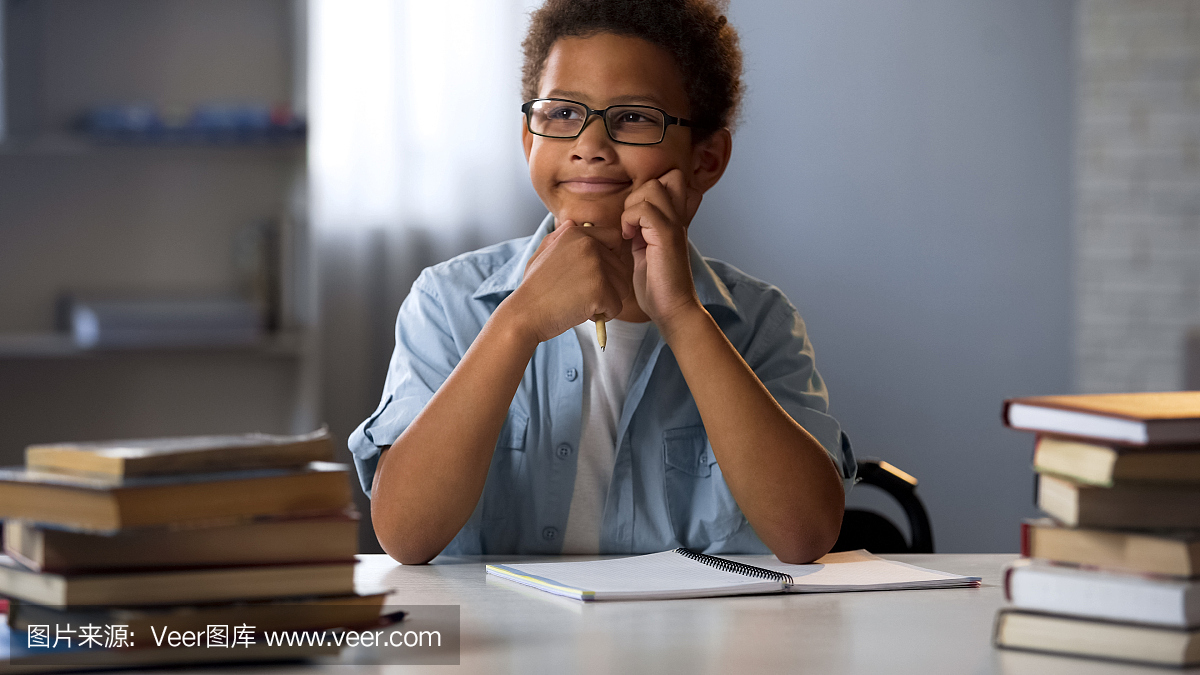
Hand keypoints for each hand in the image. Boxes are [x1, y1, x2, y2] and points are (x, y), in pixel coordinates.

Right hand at [505, 220, 632, 343]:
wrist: (525, 313)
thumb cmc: (534, 287)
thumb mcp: (542, 254)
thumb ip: (560, 236)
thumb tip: (572, 223)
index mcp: (577, 234)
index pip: (615, 238)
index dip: (610, 258)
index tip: (596, 273)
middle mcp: (589, 245)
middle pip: (622, 267)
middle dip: (609, 285)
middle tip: (583, 294)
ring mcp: (595, 266)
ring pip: (623, 287)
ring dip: (608, 300)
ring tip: (583, 303)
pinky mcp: (600, 289)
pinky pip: (617, 306)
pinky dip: (604, 315)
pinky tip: (584, 313)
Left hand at [621, 169, 703, 327]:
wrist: (672, 310)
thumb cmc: (658, 287)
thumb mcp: (645, 253)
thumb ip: (641, 233)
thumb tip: (626, 222)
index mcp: (673, 221)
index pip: (671, 181)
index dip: (649, 191)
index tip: (636, 217)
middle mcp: (677, 219)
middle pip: (663, 178)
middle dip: (638, 195)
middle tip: (631, 223)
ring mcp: (674, 225)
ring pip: (652, 188)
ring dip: (633, 206)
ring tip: (629, 230)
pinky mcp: (667, 236)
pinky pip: (644, 210)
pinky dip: (630, 220)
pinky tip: (629, 238)